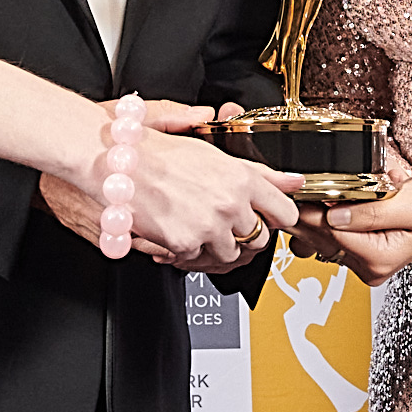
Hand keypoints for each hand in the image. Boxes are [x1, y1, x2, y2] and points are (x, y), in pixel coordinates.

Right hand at [77, 100, 296, 267]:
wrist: (118, 163)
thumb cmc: (159, 153)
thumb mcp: (215, 155)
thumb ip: (259, 173)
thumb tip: (293, 181)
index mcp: (242, 178)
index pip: (284, 212)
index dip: (277, 217)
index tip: (269, 218)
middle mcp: (230, 203)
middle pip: (259, 238)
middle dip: (244, 234)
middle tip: (223, 222)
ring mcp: (208, 226)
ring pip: (230, 254)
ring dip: (215, 244)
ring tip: (196, 224)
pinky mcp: (185, 243)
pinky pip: (198, 258)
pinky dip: (187, 249)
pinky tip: (176, 229)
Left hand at [299, 167, 411, 284]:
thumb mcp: (409, 204)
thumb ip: (370, 213)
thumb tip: (333, 216)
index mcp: (380, 258)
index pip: (332, 233)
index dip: (310, 210)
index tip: (293, 192)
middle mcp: (371, 266)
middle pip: (322, 239)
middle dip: (304, 214)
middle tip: (288, 191)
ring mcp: (366, 261)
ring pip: (323, 239)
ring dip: (311, 217)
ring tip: (299, 194)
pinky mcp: (364, 252)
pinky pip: (333, 237)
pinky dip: (323, 220)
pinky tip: (319, 204)